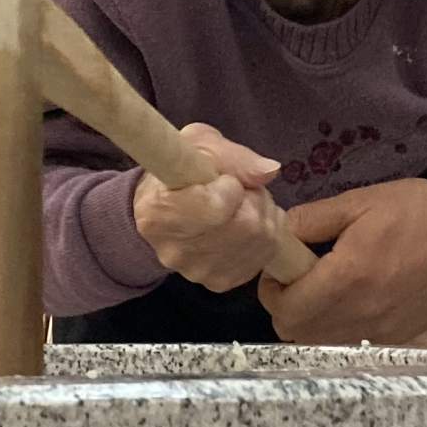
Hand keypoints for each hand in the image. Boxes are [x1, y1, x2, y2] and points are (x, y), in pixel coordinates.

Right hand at [134, 123, 289, 291]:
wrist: (166, 208)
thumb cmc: (181, 170)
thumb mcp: (200, 145)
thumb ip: (234, 156)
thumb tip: (269, 172)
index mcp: (157, 213)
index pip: (215, 209)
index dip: (231, 187)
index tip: (222, 179)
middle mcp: (174, 252)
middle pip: (246, 225)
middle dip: (253, 198)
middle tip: (237, 188)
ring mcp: (198, 272)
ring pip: (261, 239)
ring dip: (262, 214)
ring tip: (240, 204)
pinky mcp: (220, 282)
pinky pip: (264, 254)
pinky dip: (265, 233)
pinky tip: (243, 223)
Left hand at [259, 176, 426, 344]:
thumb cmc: (422, 213)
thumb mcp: (361, 201)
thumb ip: (312, 220)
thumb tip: (282, 235)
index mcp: (346, 279)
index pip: (282, 307)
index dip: (273, 286)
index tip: (285, 264)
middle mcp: (359, 315)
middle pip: (294, 333)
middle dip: (287, 305)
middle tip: (303, 275)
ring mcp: (380, 333)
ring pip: (319, 342)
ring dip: (311, 319)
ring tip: (329, 285)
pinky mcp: (397, 339)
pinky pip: (349, 343)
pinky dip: (338, 327)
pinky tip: (356, 296)